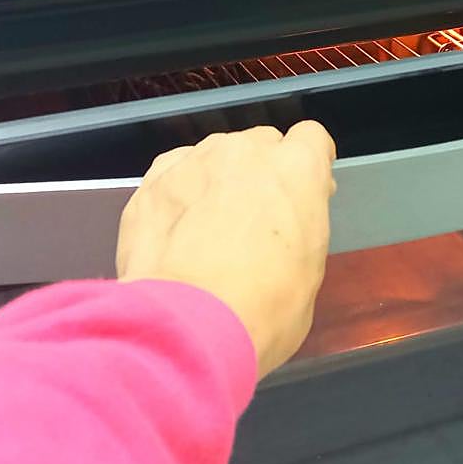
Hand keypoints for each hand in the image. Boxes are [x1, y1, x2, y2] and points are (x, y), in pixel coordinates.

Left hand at [116, 122, 336, 377]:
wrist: (188, 324)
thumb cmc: (263, 308)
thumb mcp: (308, 273)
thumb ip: (300, 231)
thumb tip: (283, 231)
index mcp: (295, 170)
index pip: (311, 138)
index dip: (308, 166)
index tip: (303, 193)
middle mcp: (244, 151)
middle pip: (259, 144)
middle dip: (261, 173)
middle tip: (254, 217)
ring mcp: (193, 161)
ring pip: (213, 155)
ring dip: (216, 180)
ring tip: (206, 227)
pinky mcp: (151, 180)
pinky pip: (173, 173)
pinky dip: (178, 192)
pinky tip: (174, 229)